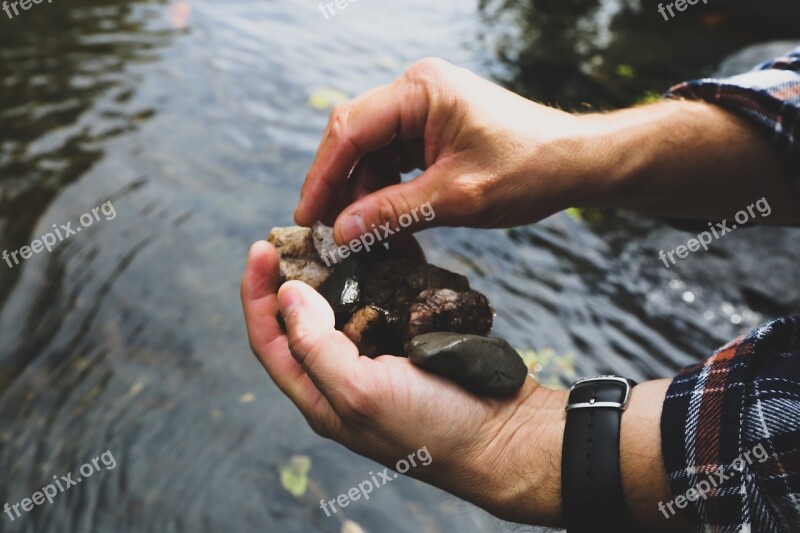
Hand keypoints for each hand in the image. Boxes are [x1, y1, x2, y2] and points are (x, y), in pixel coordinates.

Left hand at [240, 240, 567, 524]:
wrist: (504, 436)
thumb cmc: (433, 427)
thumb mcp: (361, 393)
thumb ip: (315, 346)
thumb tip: (287, 294)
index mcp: (320, 394)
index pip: (270, 340)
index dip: (257, 295)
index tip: (261, 248)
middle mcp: (342, 375)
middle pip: (301, 319)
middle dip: (292, 276)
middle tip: (299, 234)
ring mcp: (378, 356)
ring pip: (345, 304)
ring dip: (337, 269)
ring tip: (337, 234)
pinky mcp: (411, 340)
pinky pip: (386, 299)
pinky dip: (380, 271)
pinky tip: (382, 246)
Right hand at [296, 58, 799, 236]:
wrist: (578, 164)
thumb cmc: (529, 169)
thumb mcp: (457, 198)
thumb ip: (392, 212)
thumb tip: (340, 233)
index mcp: (420, 91)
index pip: (351, 130)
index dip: (323, 177)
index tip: (307, 218)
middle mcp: (416, 93)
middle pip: (355, 140)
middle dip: (339, 190)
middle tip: (327, 236)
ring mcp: (423, 112)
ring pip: (372, 157)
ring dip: (365, 200)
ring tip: (364, 244)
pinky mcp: (433, 133)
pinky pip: (394, 164)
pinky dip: (388, 197)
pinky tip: (386, 231)